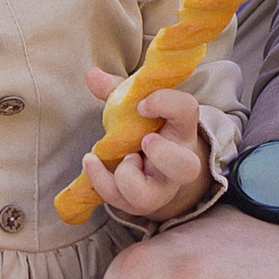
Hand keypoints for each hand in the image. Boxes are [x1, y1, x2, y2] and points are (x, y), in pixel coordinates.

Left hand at [77, 66, 209, 224]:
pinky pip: (120, 201)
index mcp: (180, 128)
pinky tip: (91, 161)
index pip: (187, 109)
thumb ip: (118, 91)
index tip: (142, 104)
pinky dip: (100, 180)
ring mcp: (159, 187)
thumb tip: (91, 74)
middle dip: (163, 155)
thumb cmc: (146, 130)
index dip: (166, 103)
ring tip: (123, 159)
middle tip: (144, 140)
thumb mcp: (137, 108)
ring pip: (151, 196)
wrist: (154, 167)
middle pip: (187, 167)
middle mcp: (177, 163)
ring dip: (127, 176)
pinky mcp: (138, 203)